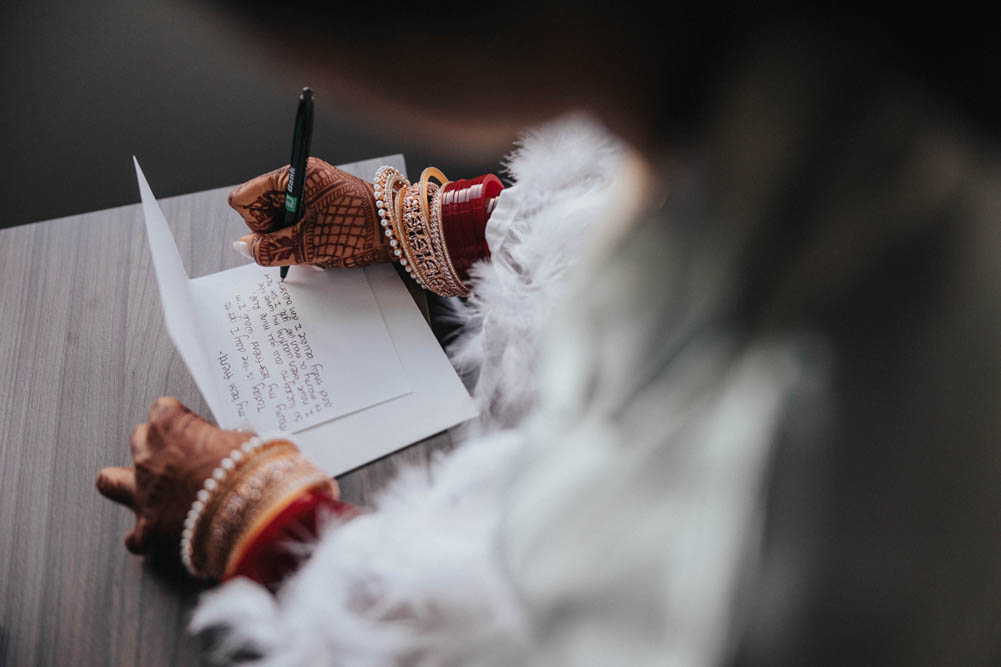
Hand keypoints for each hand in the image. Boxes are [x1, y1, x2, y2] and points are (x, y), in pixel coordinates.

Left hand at [96, 397, 250, 555]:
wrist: (250, 506)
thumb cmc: (249, 469)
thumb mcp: (243, 441)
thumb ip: (226, 439)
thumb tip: (230, 444)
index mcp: (169, 426)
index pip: (163, 410)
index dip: (181, 421)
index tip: (196, 430)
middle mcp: (149, 456)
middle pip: (138, 439)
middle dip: (156, 447)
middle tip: (179, 457)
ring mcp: (143, 493)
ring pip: (110, 481)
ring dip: (123, 483)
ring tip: (142, 489)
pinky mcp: (148, 529)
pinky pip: (134, 536)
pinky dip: (144, 536)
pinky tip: (156, 535)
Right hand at [228, 157, 391, 267]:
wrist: (401, 232)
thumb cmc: (361, 229)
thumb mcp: (309, 244)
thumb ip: (270, 247)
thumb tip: (243, 247)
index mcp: (294, 176)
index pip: (245, 196)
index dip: (255, 223)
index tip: (277, 236)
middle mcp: (301, 178)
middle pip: (260, 208)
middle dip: (274, 232)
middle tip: (298, 244)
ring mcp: (312, 190)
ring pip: (279, 217)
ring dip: (289, 237)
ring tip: (314, 247)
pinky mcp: (323, 202)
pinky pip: (297, 220)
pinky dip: (302, 236)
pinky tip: (320, 246)